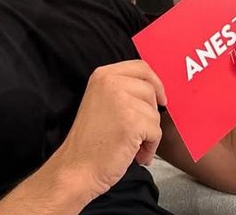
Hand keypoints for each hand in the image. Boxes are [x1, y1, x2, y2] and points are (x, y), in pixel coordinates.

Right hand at [49, 60, 166, 199]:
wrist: (76, 168)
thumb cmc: (90, 142)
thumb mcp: (101, 102)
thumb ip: (122, 90)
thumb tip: (155, 91)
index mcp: (103, 75)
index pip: (141, 67)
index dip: (155, 83)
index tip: (160, 99)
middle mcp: (111, 82)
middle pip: (151, 91)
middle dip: (149, 114)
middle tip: (136, 133)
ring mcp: (121, 101)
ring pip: (155, 113)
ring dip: (149, 134)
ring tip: (131, 146)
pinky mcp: (131, 121)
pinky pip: (156, 132)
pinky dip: (150, 148)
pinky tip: (135, 155)